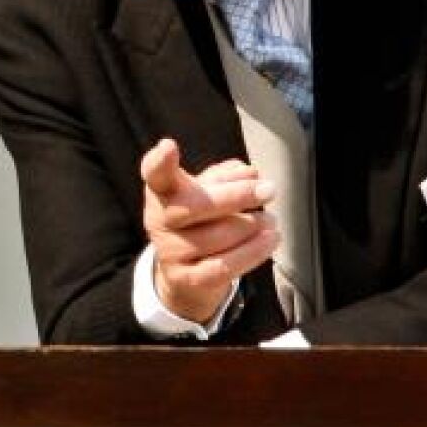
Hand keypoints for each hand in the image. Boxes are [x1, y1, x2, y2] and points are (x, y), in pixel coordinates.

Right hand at [141, 138, 278, 322]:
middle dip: (236, 196)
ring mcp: (170, 252)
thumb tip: (250, 172)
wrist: (186, 275)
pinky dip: (253, 251)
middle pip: (194, 206)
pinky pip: (224, 266)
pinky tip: (270, 240)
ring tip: (270, 220)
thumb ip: (225, 178)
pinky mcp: (187, 279)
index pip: (155, 174)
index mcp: (161, 192)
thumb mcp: (207, 193)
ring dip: (252, 226)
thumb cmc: (200, 222)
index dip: (160, 162)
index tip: (169, 146)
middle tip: (268, 189)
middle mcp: (158, 221)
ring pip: (216, 237)